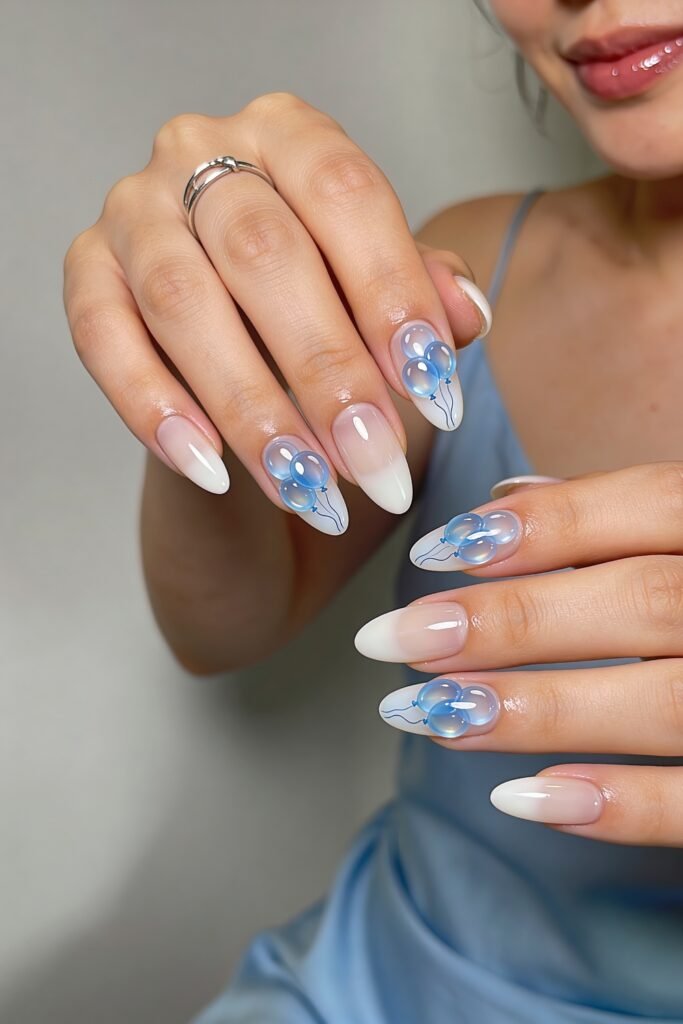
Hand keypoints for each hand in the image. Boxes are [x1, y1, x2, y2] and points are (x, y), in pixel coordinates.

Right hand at [62, 93, 489, 533]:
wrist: (235, 339)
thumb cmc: (317, 304)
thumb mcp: (378, 294)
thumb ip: (422, 294)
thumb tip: (466, 315)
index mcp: (290, 133)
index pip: (345, 193)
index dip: (391, 292)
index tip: (433, 390)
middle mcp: (201, 152)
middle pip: (263, 250)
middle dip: (327, 370)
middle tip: (376, 460)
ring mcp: (135, 212)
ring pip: (183, 302)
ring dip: (251, 407)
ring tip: (308, 486)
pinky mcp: (87, 273)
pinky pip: (104, 339)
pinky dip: (157, 409)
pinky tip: (211, 468)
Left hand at [355, 463, 682, 845]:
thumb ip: (622, 515)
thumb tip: (506, 501)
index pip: (647, 503)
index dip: (541, 526)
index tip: (435, 551)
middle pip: (639, 602)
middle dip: (507, 622)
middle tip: (396, 639)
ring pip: (663, 698)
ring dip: (536, 710)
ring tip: (429, 715)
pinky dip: (618, 805)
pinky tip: (523, 799)